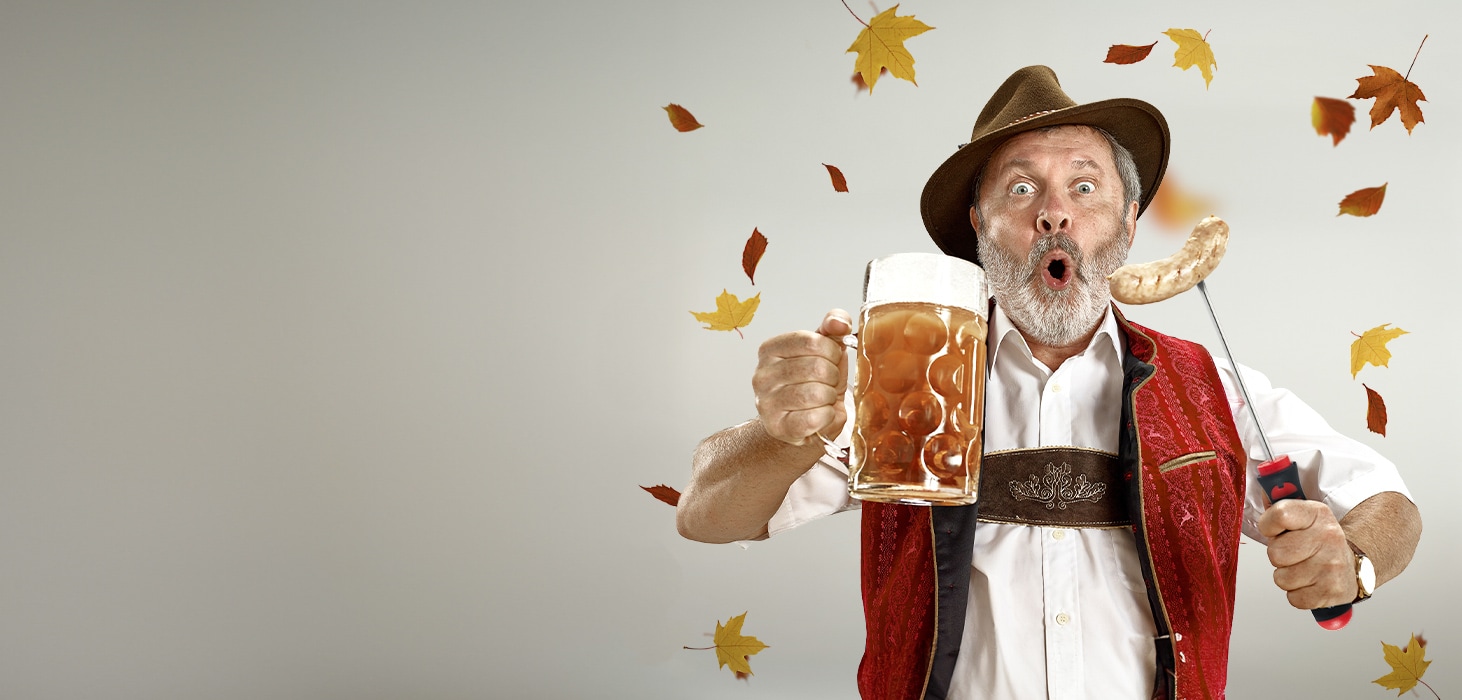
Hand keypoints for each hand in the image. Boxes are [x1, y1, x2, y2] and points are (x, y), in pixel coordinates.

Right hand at [751, 309, 851, 445]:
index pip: (812, 341)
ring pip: (817, 393)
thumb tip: (839, 322)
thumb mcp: (825, 350)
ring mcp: (766, 402)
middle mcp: (762, 375)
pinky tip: (820, 414)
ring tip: (823, 399)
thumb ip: (834, 327)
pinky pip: (815, 418)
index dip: (832, 352)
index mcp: (770, 350)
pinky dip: (826, 417)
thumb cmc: (814, 383)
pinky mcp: (777, 427)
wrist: (804, 423)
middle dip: (833, 377)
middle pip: (817, 367)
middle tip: (827, 383)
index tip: (831, 360)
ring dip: (829, 398)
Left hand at [1259, 500, 1357, 609]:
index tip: (1275, 529)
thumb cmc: (1319, 540)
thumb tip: (1264, 490)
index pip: (1279, 515)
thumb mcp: (1303, 514)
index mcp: (1318, 514)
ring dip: (1288, 576)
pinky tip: (1311, 583)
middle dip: (1279, 556)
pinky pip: (1294, 599)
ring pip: (1282, 578)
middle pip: (1275, 553)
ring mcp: (1332, 567)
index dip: (1268, 525)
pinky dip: (1298, 594)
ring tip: (1304, 568)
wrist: (1354, 565)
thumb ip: (1278, 502)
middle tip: (1294, 552)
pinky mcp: (1333, 592)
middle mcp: (1329, 538)